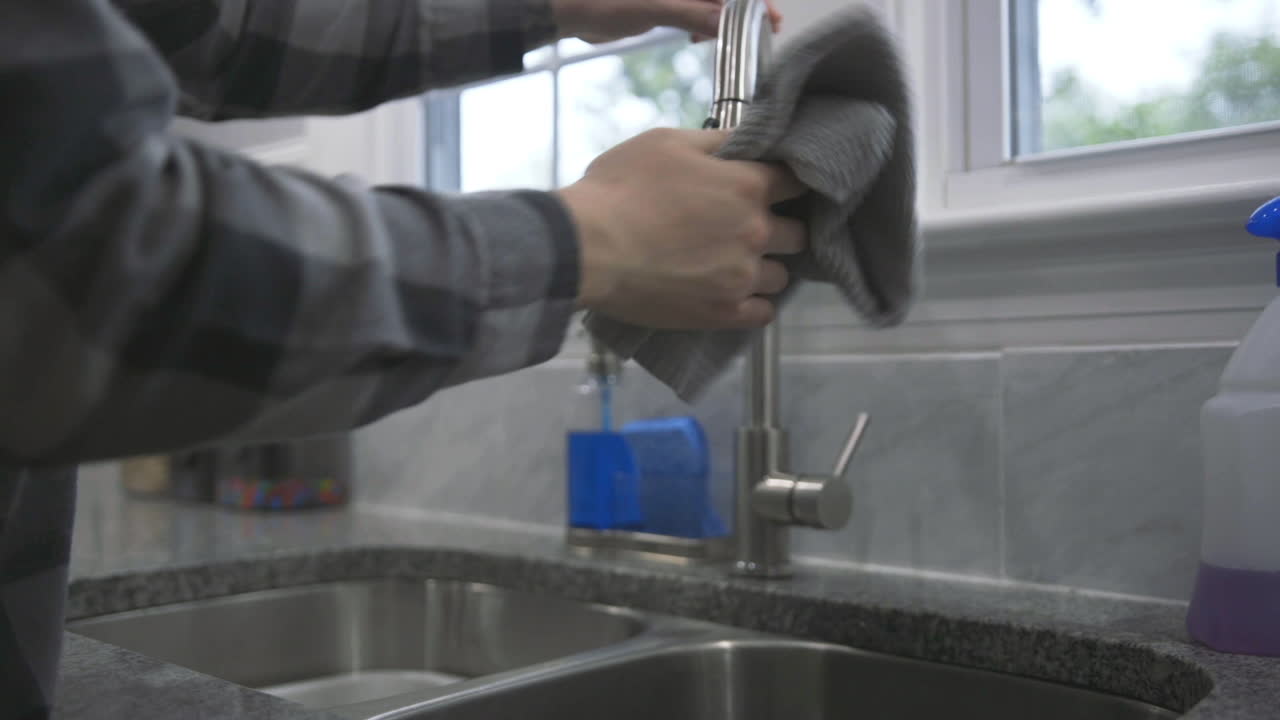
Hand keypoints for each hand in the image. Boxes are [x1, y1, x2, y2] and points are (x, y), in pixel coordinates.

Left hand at [551, 0, 782, 44]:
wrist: (564, 7)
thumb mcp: (650, 7)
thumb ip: (690, 13)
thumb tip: (725, 22)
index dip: (753, 0)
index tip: (770, 18)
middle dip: (743, 11)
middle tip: (762, 34)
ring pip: (711, 3)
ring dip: (724, 20)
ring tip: (726, 39)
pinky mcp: (662, 2)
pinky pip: (695, 10)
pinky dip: (703, 24)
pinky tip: (699, 38)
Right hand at [559, 128, 807, 329]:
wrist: (586, 248)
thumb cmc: (620, 189)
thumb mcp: (667, 142)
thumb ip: (716, 139)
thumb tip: (747, 139)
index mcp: (747, 186)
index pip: (796, 182)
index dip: (785, 183)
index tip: (773, 187)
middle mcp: (755, 232)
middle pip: (796, 233)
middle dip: (778, 227)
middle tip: (750, 227)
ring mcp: (742, 277)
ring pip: (782, 275)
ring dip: (766, 267)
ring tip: (738, 263)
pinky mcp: (723, 313)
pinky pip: (764, 313)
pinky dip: (755, 303)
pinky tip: (736, 293)